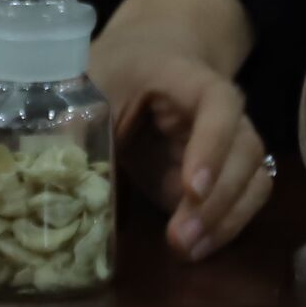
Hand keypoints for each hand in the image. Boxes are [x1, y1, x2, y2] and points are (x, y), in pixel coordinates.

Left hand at [90, 0, 275, 260]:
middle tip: (179, 239)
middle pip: (244, 150)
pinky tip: (195, 249)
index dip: (211, 146)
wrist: (150, 54)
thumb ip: (80, 119)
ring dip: (226, 220)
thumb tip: (52, 168)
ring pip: (254, 178)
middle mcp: (225, 110)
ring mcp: (231, 142)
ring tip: (186, 252)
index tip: (190, 189)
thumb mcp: (96, 81)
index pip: (218, 105)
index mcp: (190, 78)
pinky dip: (228, 227)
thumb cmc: (120, 68)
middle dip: (216, 201)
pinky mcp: (226, 171)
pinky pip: (247, 198)